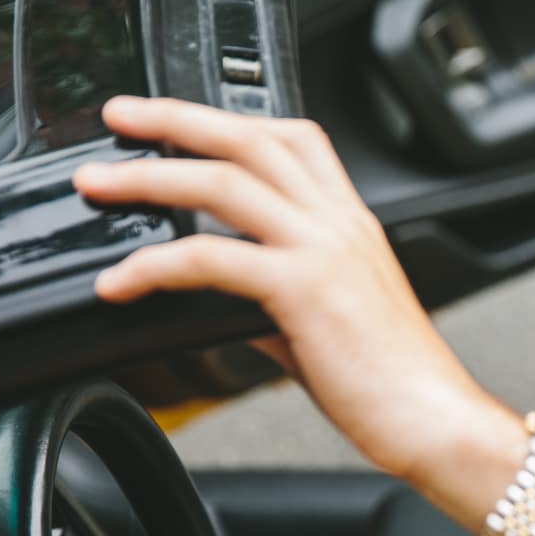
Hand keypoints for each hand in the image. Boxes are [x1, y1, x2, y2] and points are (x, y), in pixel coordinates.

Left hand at [76, 97, 512, 480]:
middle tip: (119, 115)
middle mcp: (340, 223)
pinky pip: (210, 257)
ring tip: (99, 184)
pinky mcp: (304, 289)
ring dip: (149, 176)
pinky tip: (121, 282)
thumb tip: (222, 304)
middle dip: (175, 118)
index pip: (293, 139)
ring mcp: (324, 249)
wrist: (435, 420)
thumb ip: (274, 302)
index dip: (231, 118)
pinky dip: (153, 264)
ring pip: (224, 182)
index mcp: (351, 223)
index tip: (177, 120)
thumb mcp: (327, 325)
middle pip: (250, 139)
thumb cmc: (392, 383)